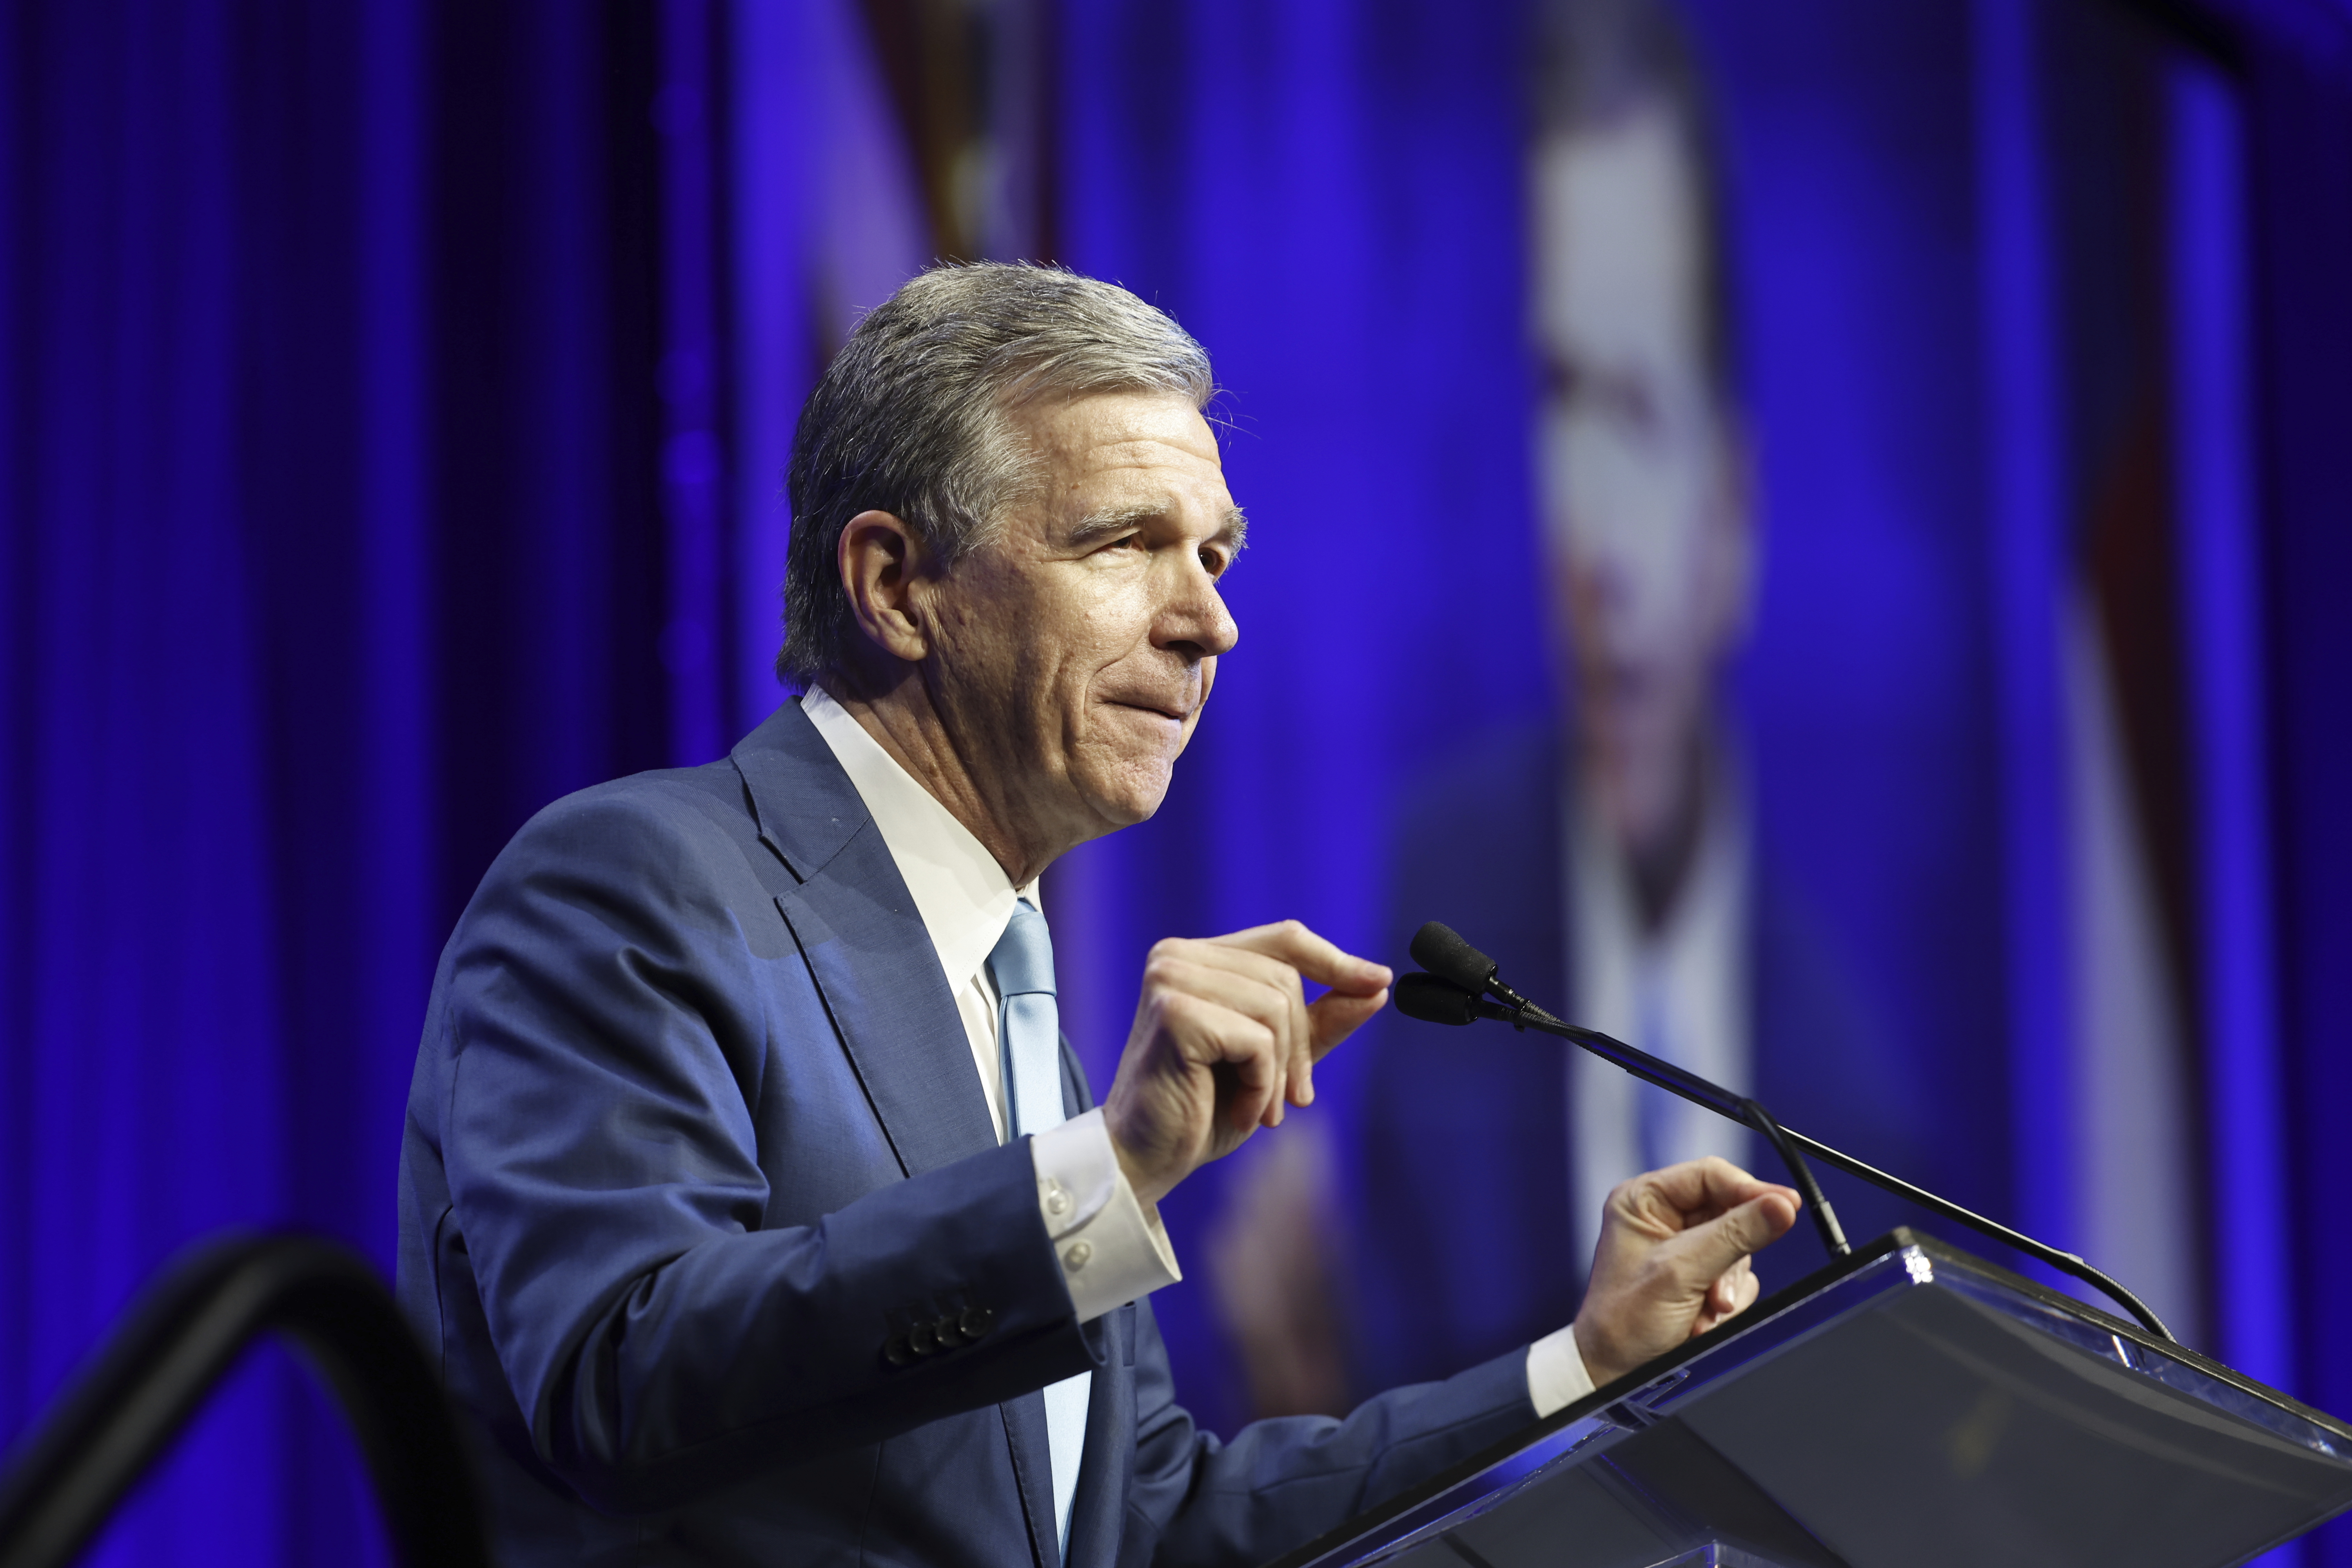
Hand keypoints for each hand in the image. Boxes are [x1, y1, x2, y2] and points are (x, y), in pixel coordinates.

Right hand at [1102, 920, 1389, 1207]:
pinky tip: (1239, 1108)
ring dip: (1279, 1071)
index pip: (1284, 939)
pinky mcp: (1174, 1013)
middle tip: (1289, 1099)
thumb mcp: (1275, 1060)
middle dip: (1299, 1047)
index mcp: (1197, 958)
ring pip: (1276, 1007)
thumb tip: (1376, 985)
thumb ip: (1320, 1021)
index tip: (1379, 981)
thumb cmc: (1202, 1109)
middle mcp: (1177, 956)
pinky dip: (1260, 1083)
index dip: (1335, 960)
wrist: (1145, 1159)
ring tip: (1256, 1107)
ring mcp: (1171, 979)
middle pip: (1287, 978)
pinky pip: (1257, 1039)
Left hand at [1569, 1157, 1798, 1387]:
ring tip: (1703, 1312)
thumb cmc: (1624, 1321)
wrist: (1616, 1371)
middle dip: (1732, 1258)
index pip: (1712, 1175)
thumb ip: (1734, 1235)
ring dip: (1727, 1287)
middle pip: (1732, 1214)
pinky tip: (1701, 1320)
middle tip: (1719, 1290)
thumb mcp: (1681, 1272)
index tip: (1786, 1207)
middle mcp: (1664, 1218)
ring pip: (1739, 1250)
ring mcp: (1683, 1249)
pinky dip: (1727, 1303)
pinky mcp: (1699, 1276)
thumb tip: (1780, 1207)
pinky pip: (1737, 1279)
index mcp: (1644, 1199)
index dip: (1751, 1190)